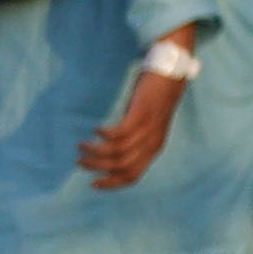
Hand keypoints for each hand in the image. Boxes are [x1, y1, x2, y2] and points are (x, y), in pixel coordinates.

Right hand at [76, 42, 198, 188]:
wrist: (172, 70)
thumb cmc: (156, 95)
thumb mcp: (149, 123)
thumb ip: (135, 137)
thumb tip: (113, 146)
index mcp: (154, 148)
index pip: (132, 176)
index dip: (111, 183)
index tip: (92, 183)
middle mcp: (152, 142)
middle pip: (121, 167)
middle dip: (97, 168)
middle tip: (80, 161)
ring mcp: (147, 128)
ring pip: (117, 152)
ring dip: (96, 152)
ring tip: (81, 145)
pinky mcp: (141, 113)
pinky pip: (120, 133)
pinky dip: (105, 135)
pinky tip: (95, 130)